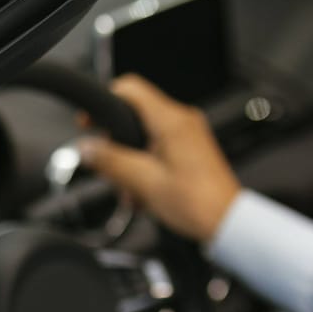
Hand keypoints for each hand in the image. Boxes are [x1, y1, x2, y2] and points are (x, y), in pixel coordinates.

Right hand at [81, 74, 241, 243]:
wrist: (226, 222)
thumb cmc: (198, 203)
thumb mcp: (143, 182)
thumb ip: (110, 161)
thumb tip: (86, 148)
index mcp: (171, 121)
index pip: (130, 89)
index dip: (103, 102)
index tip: (89, 122)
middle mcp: (183, 121)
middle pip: (134, 117)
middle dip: (117, 146)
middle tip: (110, 169)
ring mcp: (189, 135)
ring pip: (144, 137)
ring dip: (131, 163)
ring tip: (131, 192)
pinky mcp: (191, 150)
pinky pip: (159, 149)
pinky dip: (146, 168)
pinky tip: (144, 194)